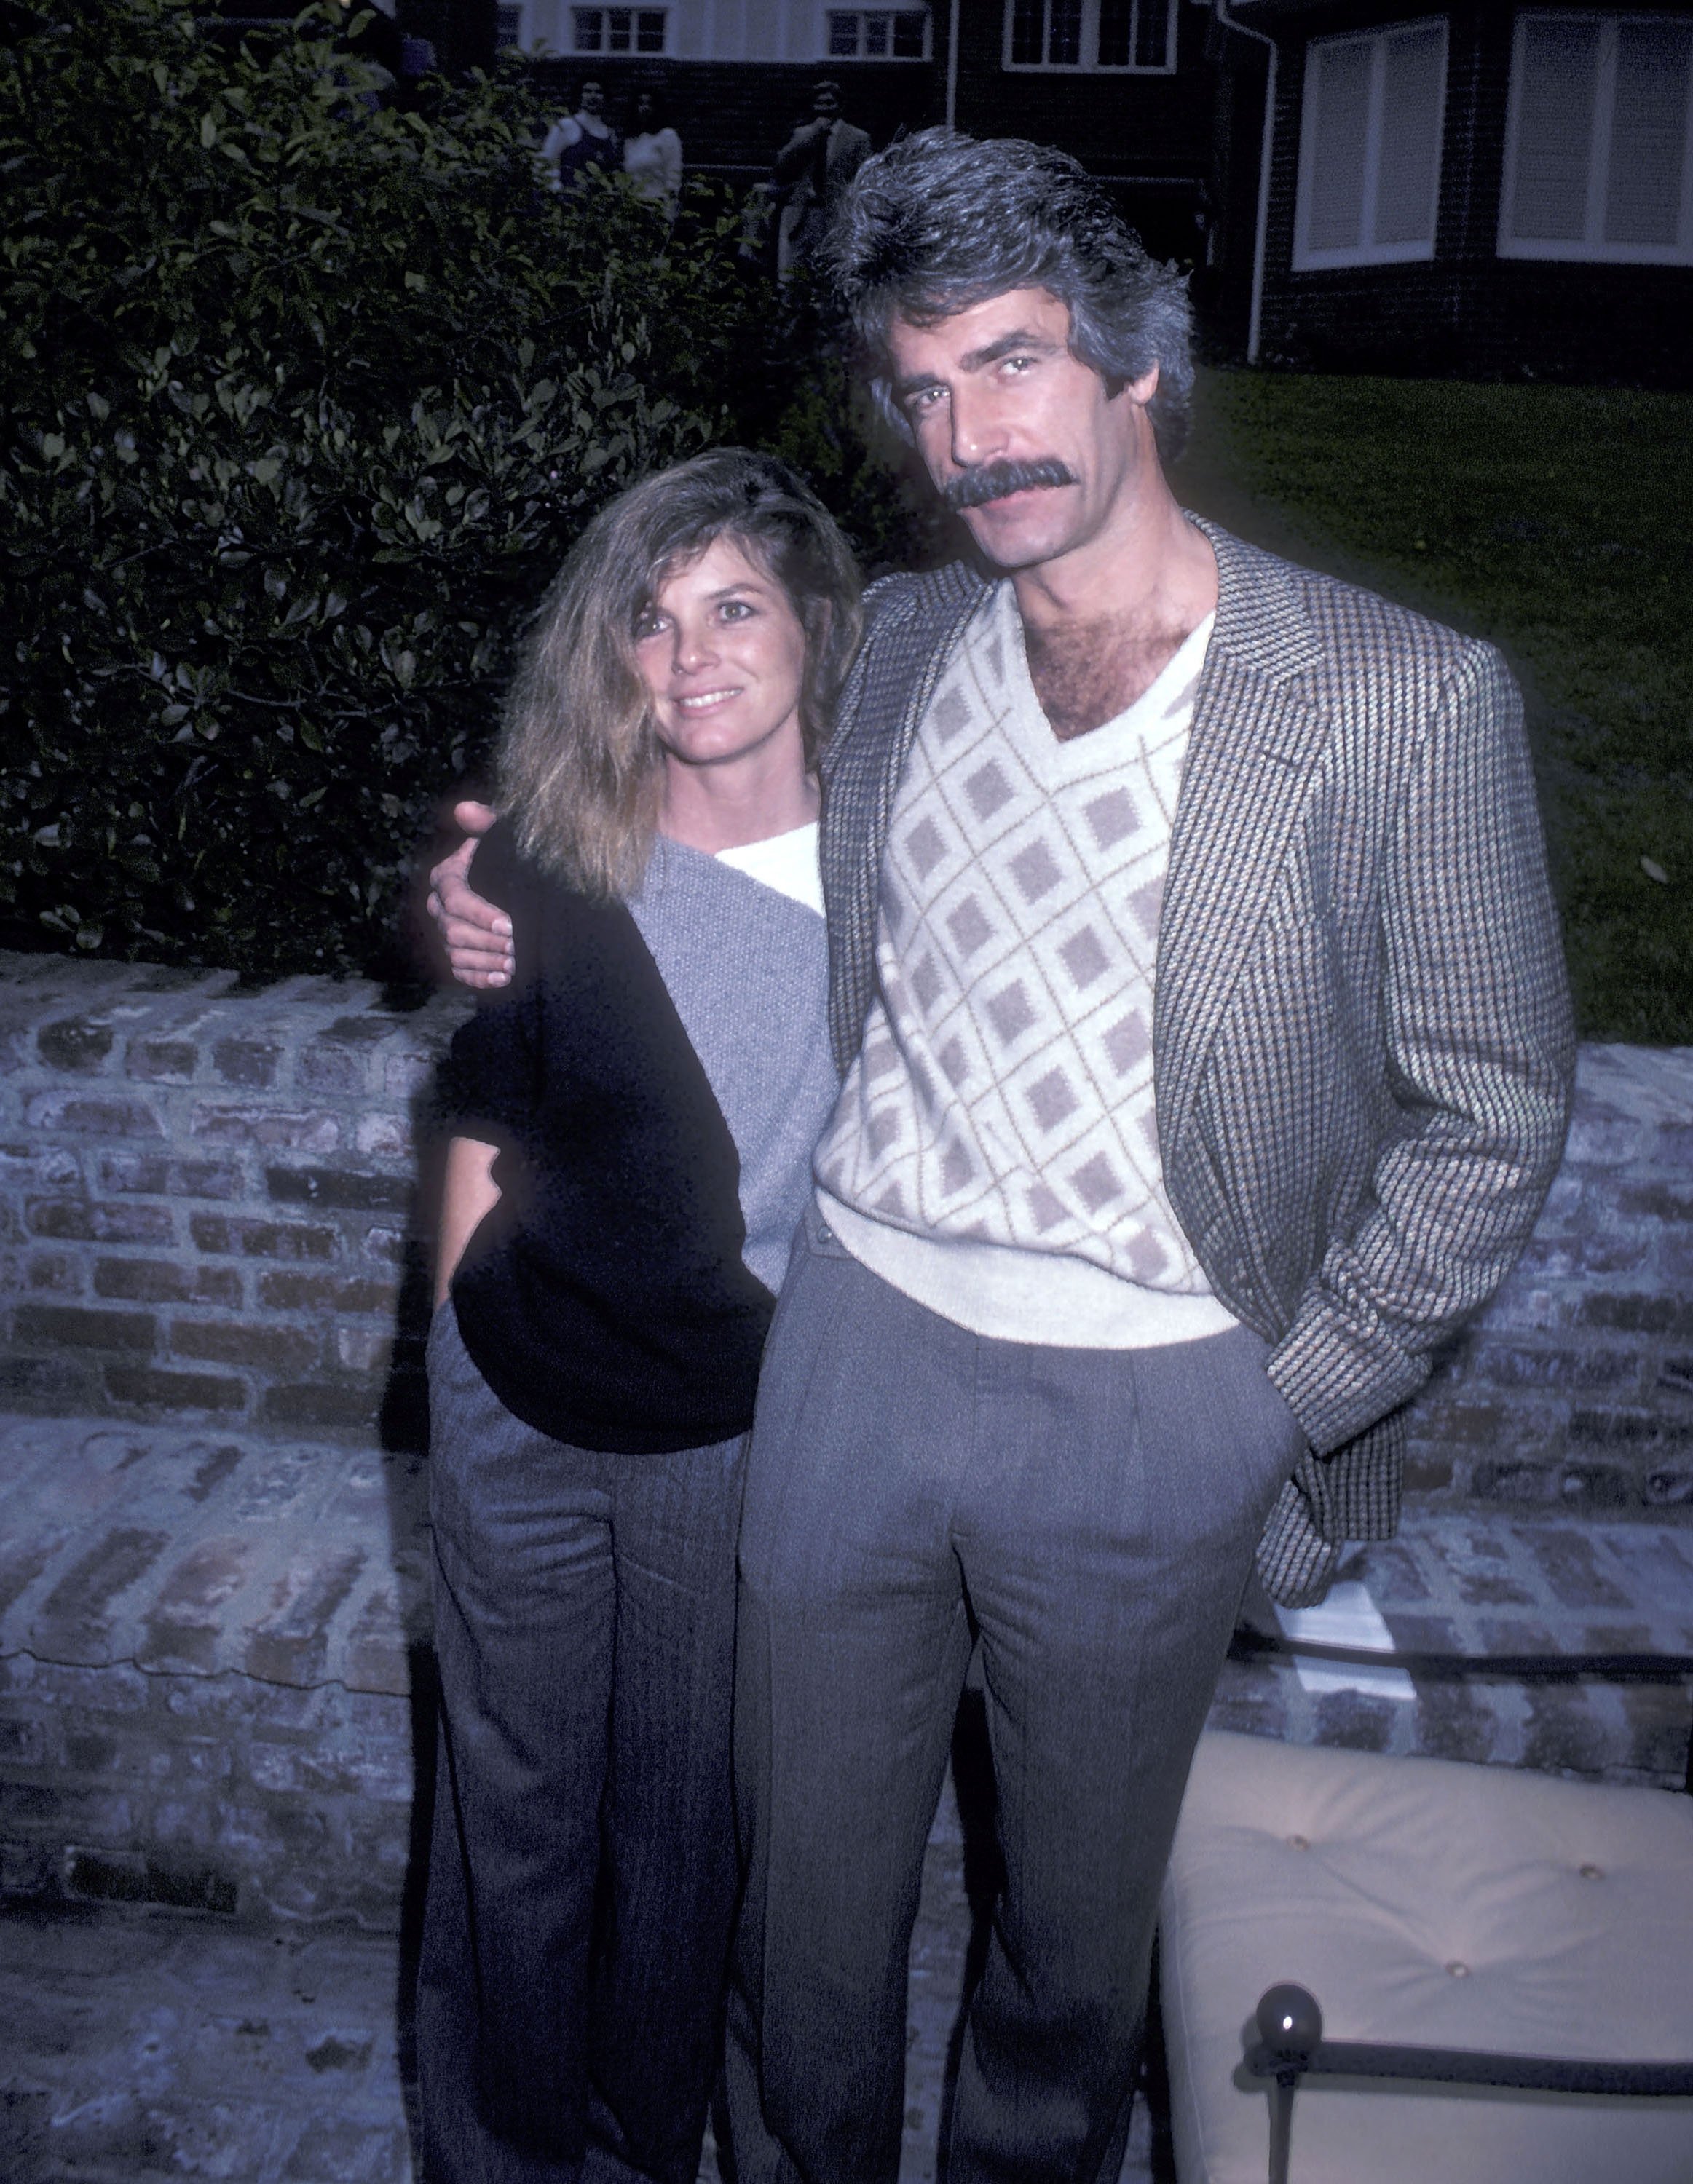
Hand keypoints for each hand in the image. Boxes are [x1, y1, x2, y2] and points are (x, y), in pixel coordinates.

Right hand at [427, 802, 512, 987]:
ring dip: (485, 961)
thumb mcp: (502, 834)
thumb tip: (465, 809)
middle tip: (515, 946)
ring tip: (513, 963)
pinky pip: (460, 972)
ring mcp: (446, 934)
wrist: (520, 887)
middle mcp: (439, 907)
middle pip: (452, 931)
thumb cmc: (509, 855)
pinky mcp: (457, 956)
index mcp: (446, 877)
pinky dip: (480, 978)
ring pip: (455, 954)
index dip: (479, 913)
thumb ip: (486, 820)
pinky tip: (505, 979)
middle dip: (485, 941)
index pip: (455, 899)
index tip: (509, 923)